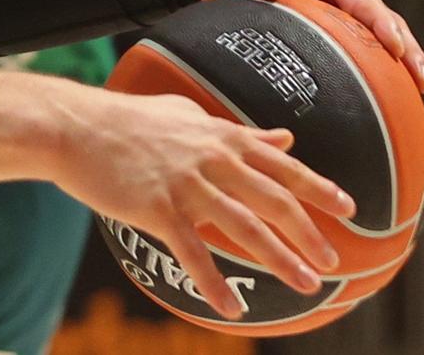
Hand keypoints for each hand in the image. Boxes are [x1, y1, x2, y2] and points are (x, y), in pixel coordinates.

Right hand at [55, 85, 351, 318]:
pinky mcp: (157, 208)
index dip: (318, 187)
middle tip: (331, 262)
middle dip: (309, 234)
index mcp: (219, 136)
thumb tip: (282, 137)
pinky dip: (214, 283)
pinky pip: (193, 252)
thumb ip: (235, 129)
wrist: (73, 126)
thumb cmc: (125, 119)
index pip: (281, 164)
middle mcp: (210, 159)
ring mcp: (185, 184)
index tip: (350, 208)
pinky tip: (231, 309)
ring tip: (305, 286)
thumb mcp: (185, 115)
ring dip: (280, 260)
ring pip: (245, 228)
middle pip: (273, 200)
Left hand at [180, 0, 423, 92]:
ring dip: (395, 62)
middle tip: (421, 82)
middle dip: (405, 49)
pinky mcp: (319, 27)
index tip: (394, 48)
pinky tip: (377, 95)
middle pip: (379, 20)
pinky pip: (350, 47)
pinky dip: (368, 67)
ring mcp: (329, 9)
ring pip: (371, 36)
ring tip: (415, 94)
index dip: (380, 23)